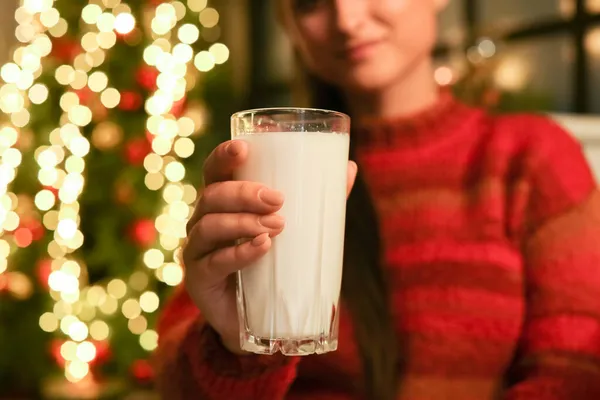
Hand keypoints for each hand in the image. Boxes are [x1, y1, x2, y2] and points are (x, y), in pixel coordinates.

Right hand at [182, 139, 357, 353]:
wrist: (262, 318)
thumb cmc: (276, 263)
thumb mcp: (297, 229)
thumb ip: (319, 201)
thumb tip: (350, 168)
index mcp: (222, 203)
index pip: (215, 172)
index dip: (224, 157)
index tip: (244, 148)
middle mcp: (203, 222)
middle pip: (211, 196)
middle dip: (243, 193)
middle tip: (277, 199)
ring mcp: (197, 251)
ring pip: (209, 226)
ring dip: (243, 222)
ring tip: (277, 226)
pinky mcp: (199, 281)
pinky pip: (214, 263)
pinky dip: (239, 253)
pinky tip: (262, 247)